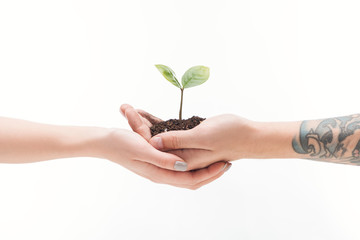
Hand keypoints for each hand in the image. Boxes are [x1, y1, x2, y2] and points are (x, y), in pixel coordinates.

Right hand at [101, 128, 230, 189]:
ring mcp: (159, 169)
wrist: (105, 142)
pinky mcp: (157, 162)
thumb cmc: (121, 144)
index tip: (224, 165)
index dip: (209, 173)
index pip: (191, 179)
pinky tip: (199, 155)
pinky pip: (180, 167)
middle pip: (192, 181)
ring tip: (218, 161)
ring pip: (187, 175)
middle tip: (227, 165)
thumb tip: (184, 167)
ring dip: (204, 169)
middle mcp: (161, 174)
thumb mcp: (143, 149)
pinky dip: (193, 164)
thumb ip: (163, 159)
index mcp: (159, 174)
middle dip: (210, 174)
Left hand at [120, 104, 242, 169]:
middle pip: (153, 144)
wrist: (251, 135)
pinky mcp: (191, 140)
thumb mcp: (202, 137)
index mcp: (182, 161)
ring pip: (160, 137)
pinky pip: (170, 132)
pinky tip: (149, 114)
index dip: (138, 134)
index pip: (153, 150)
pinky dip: (159, 122)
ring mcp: (186, 149)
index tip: (127, 114)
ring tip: (132, 109)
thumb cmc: (230, 135)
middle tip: (124, 108)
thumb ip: (177, 142)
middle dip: (138, 127)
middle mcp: (182, 157)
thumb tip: (152, 143)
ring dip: (146, 124)